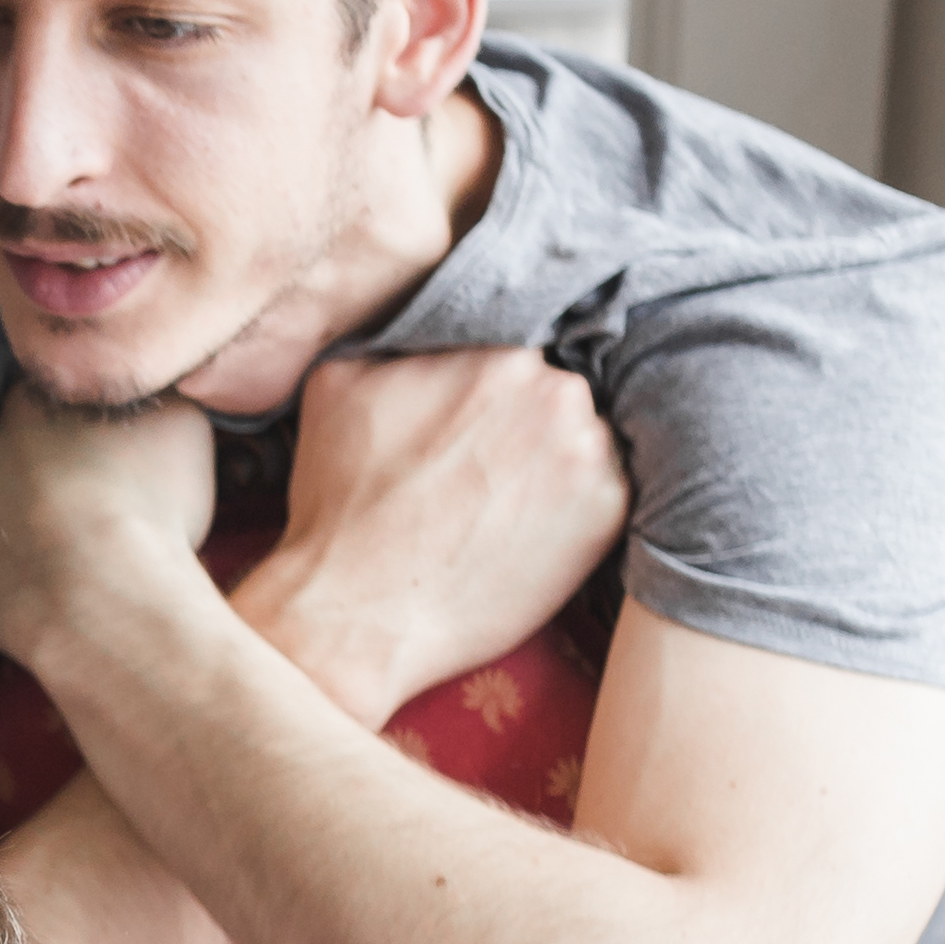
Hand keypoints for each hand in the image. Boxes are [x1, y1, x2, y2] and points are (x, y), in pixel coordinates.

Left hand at [0, 390, 220, 673]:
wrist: (107, 598)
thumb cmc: (152, 509)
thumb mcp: (181, 426)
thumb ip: (151, 393)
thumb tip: (144, 390)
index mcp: (38, 399)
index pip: (46, 393)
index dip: (72, 422)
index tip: (95, 450)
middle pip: (7, 442)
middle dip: (33, 462)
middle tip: (76, 499)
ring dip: (9, 508)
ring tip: (57, 542)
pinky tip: (31, 574)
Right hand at [231, 349, 626, 727]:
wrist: (358, 614)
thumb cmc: (339, 506)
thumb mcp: (337, 386)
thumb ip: (394, 338)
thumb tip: (416, 328)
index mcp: (498, 353)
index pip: (514, 351)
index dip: (489, 391)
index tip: (470, 421)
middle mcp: (556, 392)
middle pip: (555, 393)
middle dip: (524, 424)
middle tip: (483, 469)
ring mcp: (589, 455)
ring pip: (583, 441)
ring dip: (554, 464)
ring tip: (500, 506)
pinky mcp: (607, 516)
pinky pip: (602, 495)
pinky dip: (572, 512)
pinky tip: (524, 535)